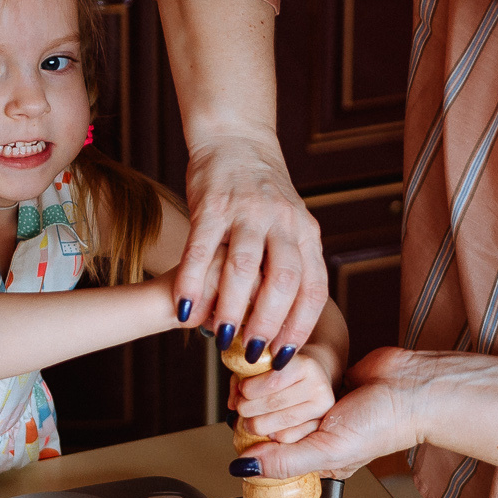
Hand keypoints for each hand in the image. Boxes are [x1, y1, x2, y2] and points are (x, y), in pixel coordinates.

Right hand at [174, 133, 328, 357]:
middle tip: (251, 354)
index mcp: (306, 233)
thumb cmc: (261, 197)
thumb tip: (277, 328)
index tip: (283, 356)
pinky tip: (184, 308)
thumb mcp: (289, 227)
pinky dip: (193, 282)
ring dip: (233, 307)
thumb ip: (288, 268)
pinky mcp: (213, 204)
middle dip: (268, 324)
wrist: (235, 141)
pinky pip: (202, 248)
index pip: (313, 288)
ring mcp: (248, 211)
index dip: (299, 327)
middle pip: (283, 281)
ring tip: (221, 336)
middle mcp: (283, 222)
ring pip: (244, 267)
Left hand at [231, 344, 339, 444]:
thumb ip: (243, 380)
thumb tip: (231, 404)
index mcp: (305, 365)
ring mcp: (321, 410)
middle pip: (272, 404)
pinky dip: (270, 436)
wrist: (313, 379)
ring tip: (248, 420)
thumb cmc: (282, 372)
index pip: (273, 381)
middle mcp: (318, 387)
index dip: (249, 389)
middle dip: (247, 409)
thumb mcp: (263, 366)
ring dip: (255, 425)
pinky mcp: (318, 428)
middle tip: (240, 407)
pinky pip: (286, 438)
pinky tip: (267, 428)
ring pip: (278, 425)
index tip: (242, 390)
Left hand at [236, 348, 426, 479]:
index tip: (241, 420)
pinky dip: (285, 371)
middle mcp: (314, 434)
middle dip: (260, 410)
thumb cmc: (383, 426)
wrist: (412, 385)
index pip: (269, 452)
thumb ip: (286, 462)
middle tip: (254, 401)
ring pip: (278, 398)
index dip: (251, 436)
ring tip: (269, 383)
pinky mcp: (322, 379)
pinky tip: (285, 368)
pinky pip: (292, 375)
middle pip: (270, 423)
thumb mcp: (329, 451)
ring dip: (271, 388)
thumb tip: (243, 468)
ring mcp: (318, 406)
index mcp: (315, 460)